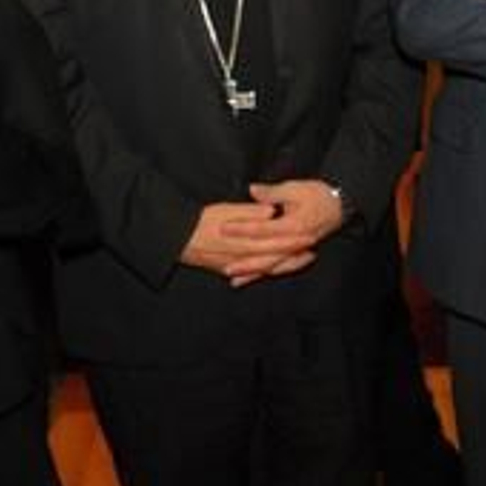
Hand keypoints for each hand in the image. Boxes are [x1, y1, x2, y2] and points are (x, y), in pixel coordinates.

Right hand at [180, 197, 323, 287]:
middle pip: (274, 258)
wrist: (173, 239)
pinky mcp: (225, 270)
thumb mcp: (225, 210)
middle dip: (294, 256)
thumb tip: (271, 212)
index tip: (310, 236)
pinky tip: (267, 273)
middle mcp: (242, 258)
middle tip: (312, 253)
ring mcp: (234, 267)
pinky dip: (262, 274)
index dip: (293, 240)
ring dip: (283, 265)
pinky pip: (249, 275)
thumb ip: (249, 212)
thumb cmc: (199, 221)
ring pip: (264, 269)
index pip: (275, 242)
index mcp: (244, 242)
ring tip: (299, 261)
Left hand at [218, 180, 346, 286]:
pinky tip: (252, 278)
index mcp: (294, 225)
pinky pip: (280, 267)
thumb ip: (272, 193)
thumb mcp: (295, 188)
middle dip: (245, 263)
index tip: (224, 228)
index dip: (242, 229)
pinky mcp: (298, 253)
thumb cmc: (317, 195)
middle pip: (267, 256)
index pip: (262, 229)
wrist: (339, 206)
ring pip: (273, 266)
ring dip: (254, 274)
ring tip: (234, 279)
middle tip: (225, 268)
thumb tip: (252, 190)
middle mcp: (296, 243)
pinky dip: (265, 273)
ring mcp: (298, 251)